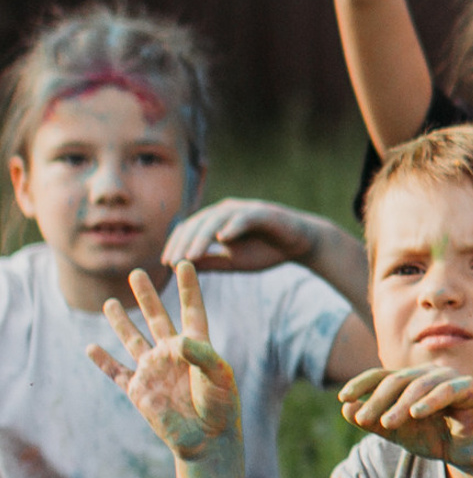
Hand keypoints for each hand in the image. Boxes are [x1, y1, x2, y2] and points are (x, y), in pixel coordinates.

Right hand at [88, 263, 242, 475]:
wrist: (207, 439)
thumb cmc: (220, 407)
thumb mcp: (219, 377)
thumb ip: (201, 354)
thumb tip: (176, 340)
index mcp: (197, 347)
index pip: (191, 311)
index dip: (189, 288)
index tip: (184, 263)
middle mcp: (173, 354)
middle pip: (157, 318)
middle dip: (146, 296)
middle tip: (136, 272)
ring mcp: (153, 370)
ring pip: (132, 340)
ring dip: (121, 323)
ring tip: (110, 302)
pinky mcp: (138, 390)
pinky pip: (117, 372)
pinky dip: (103, 361)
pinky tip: (91, 347)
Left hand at [163, 198, 318, 276]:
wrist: (300, 243)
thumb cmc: (266, 250)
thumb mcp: (233, 261)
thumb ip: (210, 262)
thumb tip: (182, 268)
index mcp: (215, 221)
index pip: (188, 230)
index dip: (175, 245)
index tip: (167, 264)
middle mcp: (225, 210)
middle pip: (196, 223)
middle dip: (182, 243)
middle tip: (173, 262)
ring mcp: (243, 209)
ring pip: (214, 220)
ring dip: (200, 238)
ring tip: (191, 256)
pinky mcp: (262, 212)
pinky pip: (242, 218)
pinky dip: (232, 227)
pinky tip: (222, 239)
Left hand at [341, 363, 472, 473]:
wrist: (467, 453)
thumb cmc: (434, 438)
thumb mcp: (398, 432)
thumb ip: (373, 421)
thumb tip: (345, 409)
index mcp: (410, 380)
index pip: (381, 375)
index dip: (361, 384)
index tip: (343, 398)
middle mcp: (428, 373)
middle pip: (397, 380)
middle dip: (378, 400)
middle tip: (363, 420)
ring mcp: (450, 377)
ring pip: (419, 385)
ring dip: (400, 404)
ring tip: (387, 423)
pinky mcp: (470, 387)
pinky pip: (447, 390)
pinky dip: (430, 401)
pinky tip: (416, 413)